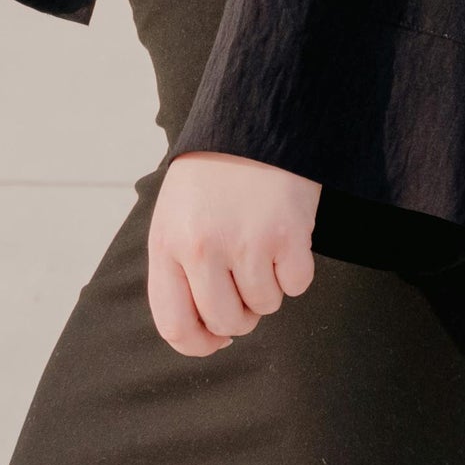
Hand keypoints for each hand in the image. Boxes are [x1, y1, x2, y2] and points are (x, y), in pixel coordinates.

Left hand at [145, 151, 318, 357]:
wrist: (254, 120)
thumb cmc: (211, 178)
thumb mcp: (175, 219)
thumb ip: (179, 273)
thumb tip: (208, 335)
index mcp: (167, 246)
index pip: (175, 326)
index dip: (198, 344)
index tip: (214, 340)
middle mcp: (202, 249)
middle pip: (225, 324)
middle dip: (239, 316)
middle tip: (244, 283)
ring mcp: (246, 243)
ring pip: (265, 307)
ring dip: (268, 287)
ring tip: (262, 246)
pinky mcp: (288, 235)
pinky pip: (297, 286)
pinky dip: (296, 270)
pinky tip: (285, 237)